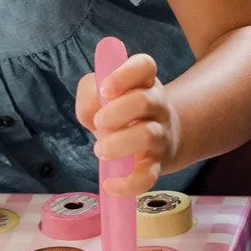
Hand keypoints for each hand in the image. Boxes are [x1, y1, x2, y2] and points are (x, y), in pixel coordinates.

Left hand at [74, 51, 179, 197]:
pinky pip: (148, 177)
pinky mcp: (157, 165)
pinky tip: (109, 184)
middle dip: (116, 112)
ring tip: (100, 149)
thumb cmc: (121, 114)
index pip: (145, 65)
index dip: (124, 74)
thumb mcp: (103, 97)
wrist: (157, 142)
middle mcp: (157, 105)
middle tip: (99, 123)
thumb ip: (90, 93)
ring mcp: (160, 135)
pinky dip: (127, 184)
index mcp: (144, 82)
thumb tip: (94, 106)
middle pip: (145, 100)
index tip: (105, 89)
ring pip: (148, 136)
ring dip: (118, 143)